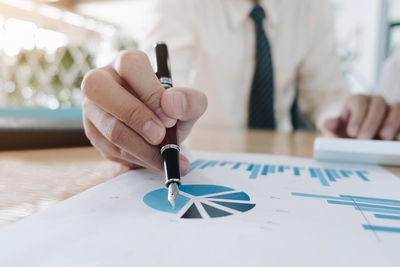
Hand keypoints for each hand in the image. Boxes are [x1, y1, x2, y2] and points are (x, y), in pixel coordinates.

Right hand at [81, 49, 206, 173]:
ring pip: (110, 127)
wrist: (160, 137)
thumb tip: (172, 104)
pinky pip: (111, 149)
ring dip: (142, 148)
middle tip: (160, 138)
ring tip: (165, 158)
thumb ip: (190, 101)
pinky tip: (152, 160)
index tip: (170, 119)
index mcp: (128, 63)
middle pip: (99, 87)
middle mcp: (102, 79)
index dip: (150, 93)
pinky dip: (136, 159)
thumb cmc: (171, 113)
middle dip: (135, 117)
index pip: (131, 65)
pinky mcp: (91, 131)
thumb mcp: (189, 106)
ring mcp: (92, 106)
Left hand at [323, 94, 399, 139]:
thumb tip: (328, 122)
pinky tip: (397, 137)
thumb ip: (332, 125)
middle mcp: (374, 101)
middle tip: (364, 139)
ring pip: (395, 109)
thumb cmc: (347, 131)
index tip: (352, 133)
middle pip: (377, 105)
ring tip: (384, 137)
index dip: (356, 118)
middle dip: (371, 123)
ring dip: (391, 123)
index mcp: (357, 100)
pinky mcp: (399, 116)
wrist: (359, 136)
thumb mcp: (337, 129)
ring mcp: (389, 108)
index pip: (358, 103)